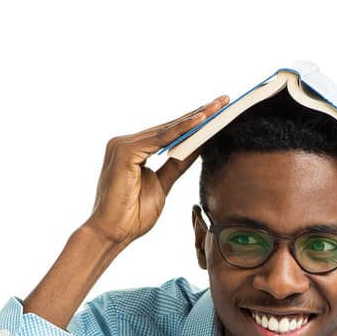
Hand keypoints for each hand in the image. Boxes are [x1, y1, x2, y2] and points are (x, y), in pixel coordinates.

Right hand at [83, 96, 229, 247]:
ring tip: (217, 108)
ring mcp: (122, 145)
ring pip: (166, 130)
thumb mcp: (162, 185)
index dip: (192, 123)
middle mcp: (124, 143)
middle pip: (168, 127)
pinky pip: (160, 139)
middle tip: (223, 101)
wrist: (112, 234)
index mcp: (132, 150)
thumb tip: (197, 147)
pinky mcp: (124, 151)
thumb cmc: (132, 216)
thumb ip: (176, 165)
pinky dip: (181, 130)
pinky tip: (200, 122)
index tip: (216, 113)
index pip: (167, 133)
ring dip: (194, 119)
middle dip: (198, 114)